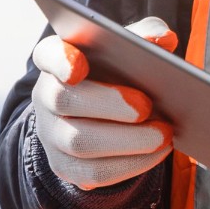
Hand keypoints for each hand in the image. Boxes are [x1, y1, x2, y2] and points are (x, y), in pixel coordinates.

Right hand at [30, 17, 175, 189]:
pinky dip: (131, 164)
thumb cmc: (120, 69)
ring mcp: (51, 134)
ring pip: (78, 142)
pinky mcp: (66, 167)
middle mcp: (46, 95)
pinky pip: (93, 173)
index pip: (49, 53)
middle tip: (146, 106)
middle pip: (63, 100)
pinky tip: (158, 152)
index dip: (60, 60)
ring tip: (163, 134)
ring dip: (127, 140)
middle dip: (108, 104)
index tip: (79, 66)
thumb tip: (162, 39)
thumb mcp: (131, 46)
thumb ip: (145, 35)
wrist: (111, 112)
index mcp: (58, 58)